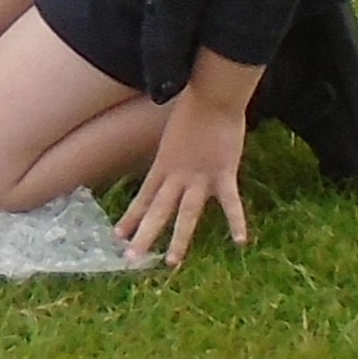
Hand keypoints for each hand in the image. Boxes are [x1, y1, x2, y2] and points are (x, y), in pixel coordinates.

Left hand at [116, 86, 249, 269]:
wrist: (211, 96)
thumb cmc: (193, 110)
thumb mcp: (173, 136)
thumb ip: (172, 155)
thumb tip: (171, 162)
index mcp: (163, 165)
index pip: (143, 198)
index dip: (131, 218)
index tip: (118, 236)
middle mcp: (177, 175)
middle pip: (157, 211)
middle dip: (144, 236)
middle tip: (130, 259)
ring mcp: (199, 177)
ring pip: (186, 214)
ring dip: (179, 240)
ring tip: (171, 263)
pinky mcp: (223, 173)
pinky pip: (230, 202)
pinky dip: (236, 221)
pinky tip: (240, 242)